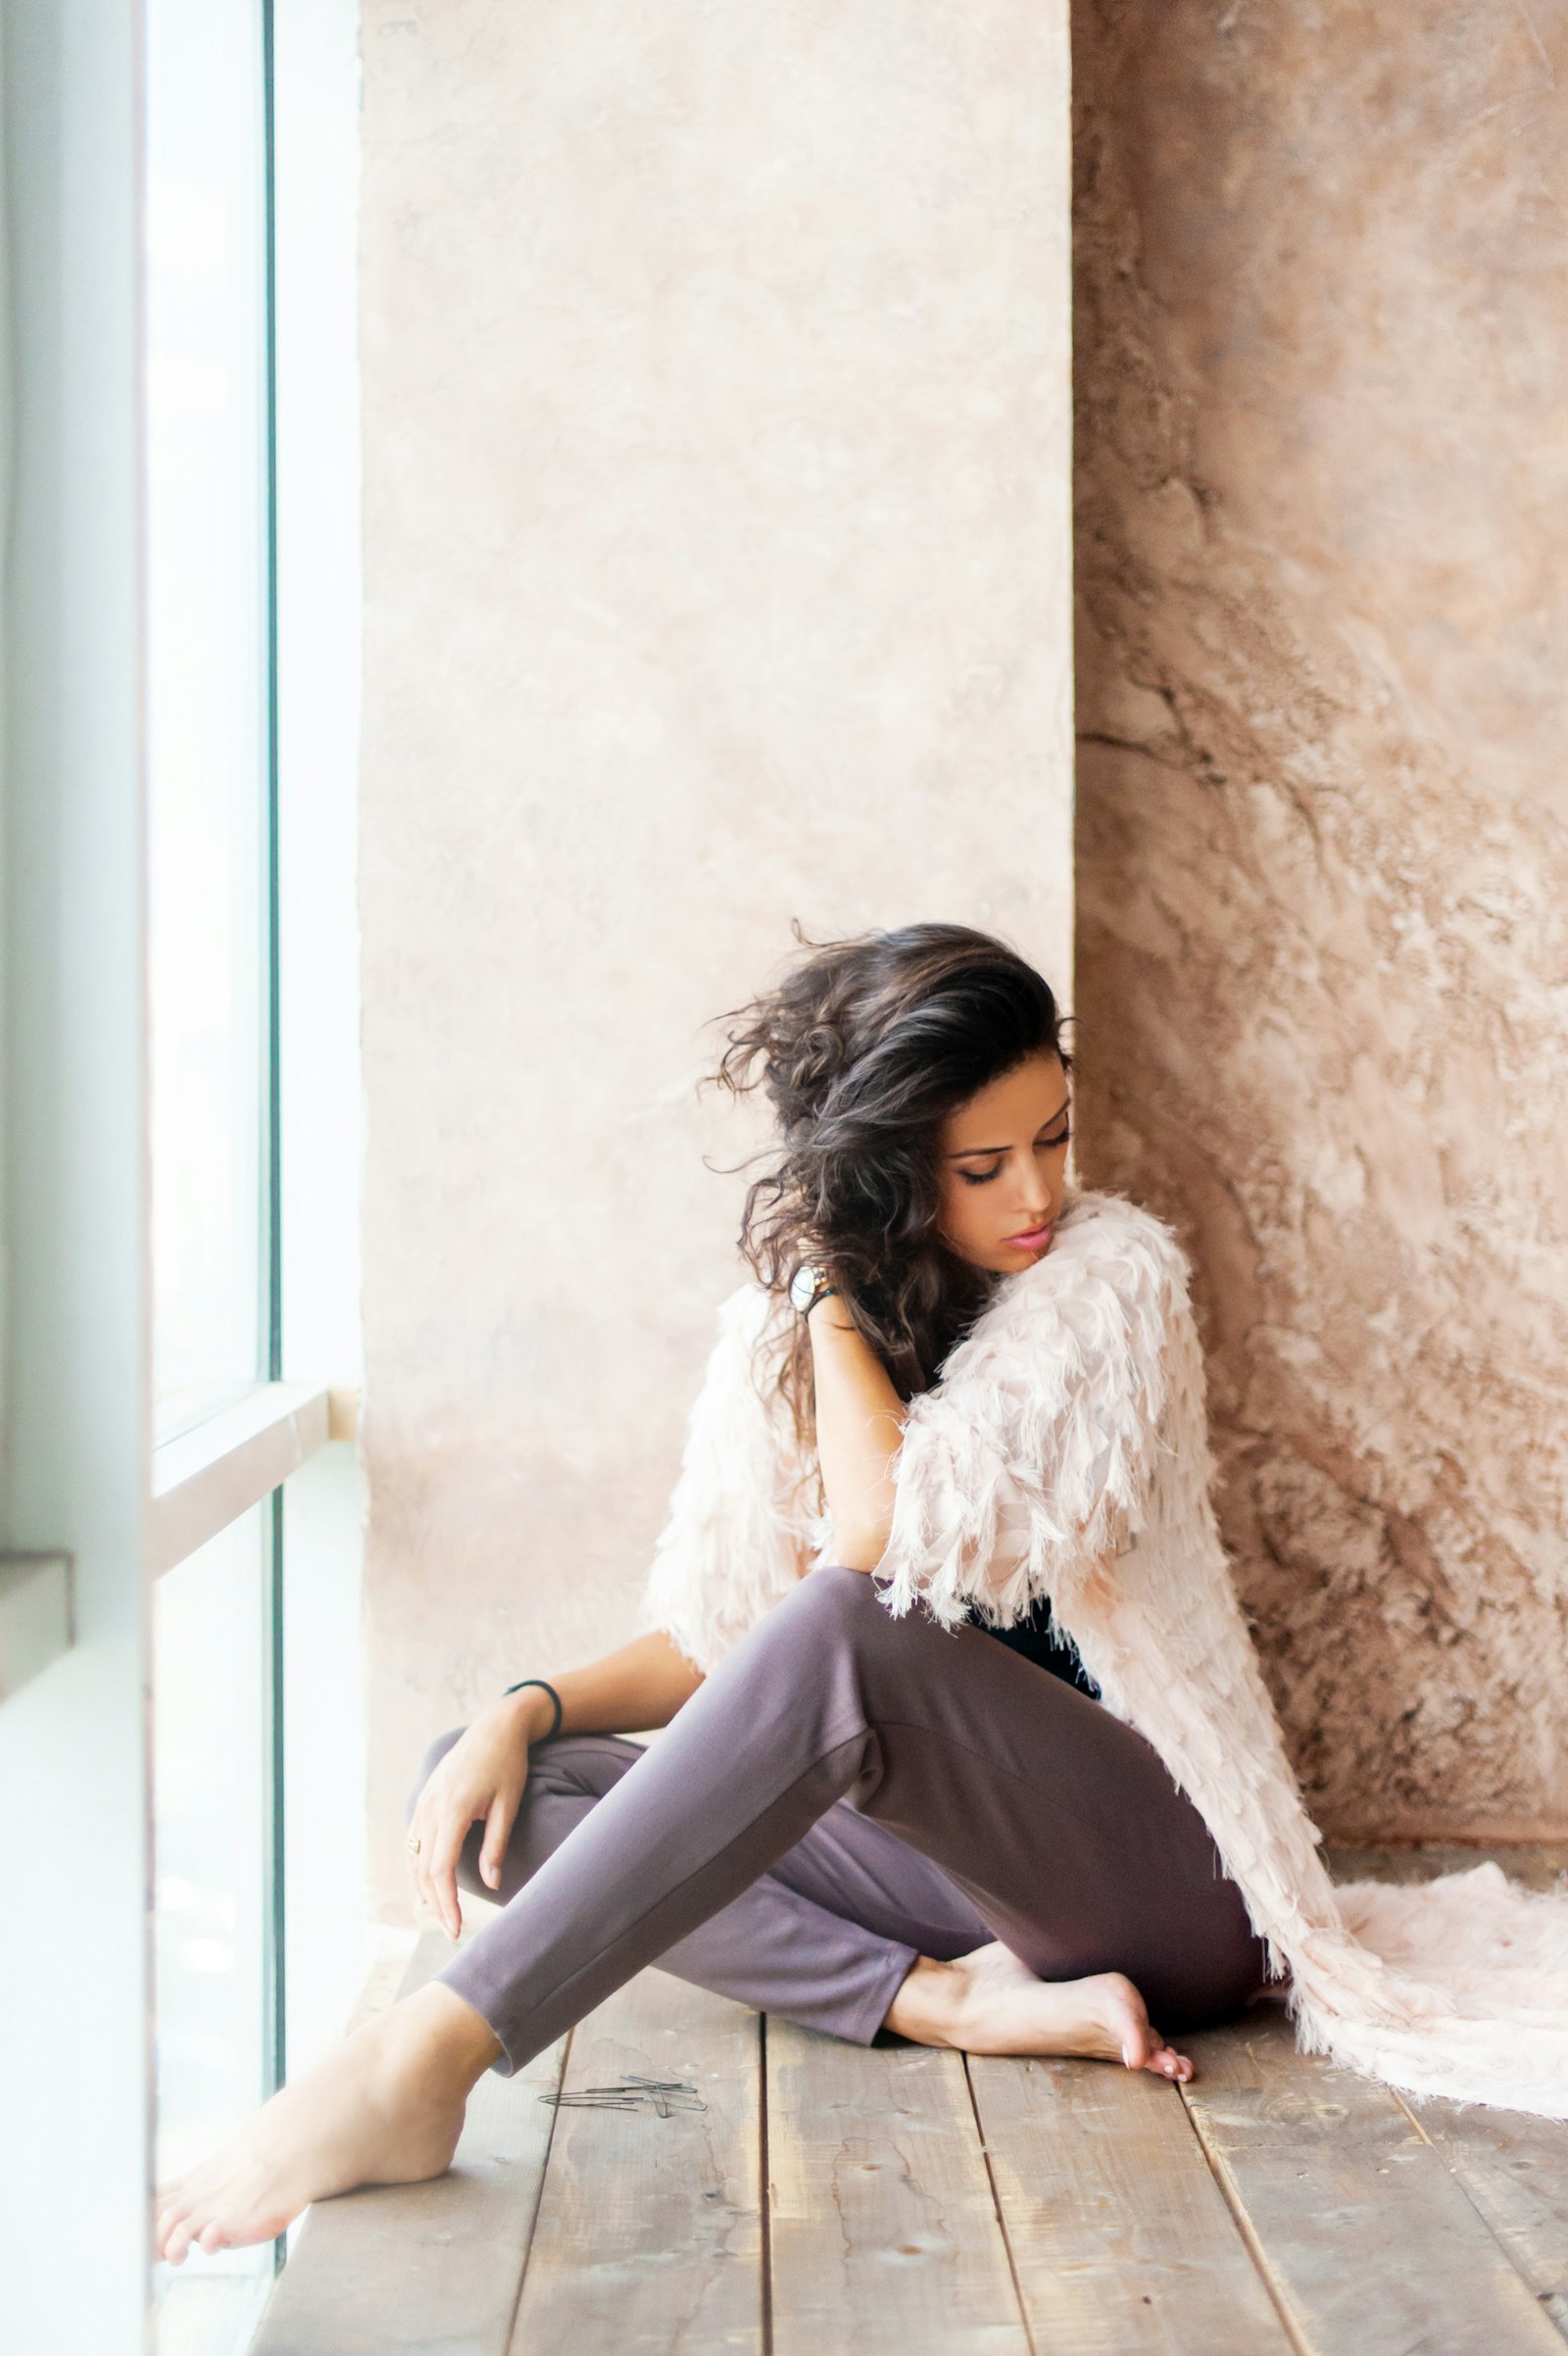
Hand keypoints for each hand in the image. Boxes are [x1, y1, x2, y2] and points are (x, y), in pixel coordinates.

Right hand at [406, 1688, 545, 1938]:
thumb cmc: (508, 1764)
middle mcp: (431, 1808)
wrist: (495, 1725)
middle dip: (436, 1904)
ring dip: (423, 1888)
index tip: (456, 1929)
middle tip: (452, 1932)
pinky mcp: (425, 1799)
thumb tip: (493, 1885)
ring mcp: (424, 1802)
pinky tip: (427, 1884)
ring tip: (439, 1915)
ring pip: (414, 1857)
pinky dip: (418, 1866)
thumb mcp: (508, 1804)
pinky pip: (414, 1840)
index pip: (440, 1870)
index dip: (446, 1904)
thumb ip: (496, 1846)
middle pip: (423, 1870)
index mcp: (452, 1810)